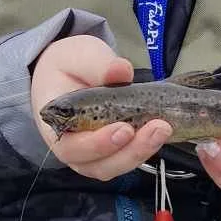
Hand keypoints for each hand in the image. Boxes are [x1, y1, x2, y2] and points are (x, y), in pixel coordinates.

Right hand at [31, 35, 170, 181]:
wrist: (72, 69)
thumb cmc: (71, 65)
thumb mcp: (80, 54)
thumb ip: (98, 64)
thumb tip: (121, 71)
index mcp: (56, 124)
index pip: (71, 147)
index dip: (98, 145)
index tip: (124, 129)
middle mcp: (71, 146)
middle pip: (98, 165)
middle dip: (129, 152)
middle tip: (157, 128)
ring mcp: (92, 153)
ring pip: (114, 167)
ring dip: (141, 152)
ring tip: (163, 128)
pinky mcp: (111, 151)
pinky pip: (126, 159)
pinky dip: (144, 149)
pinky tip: (160, 133)